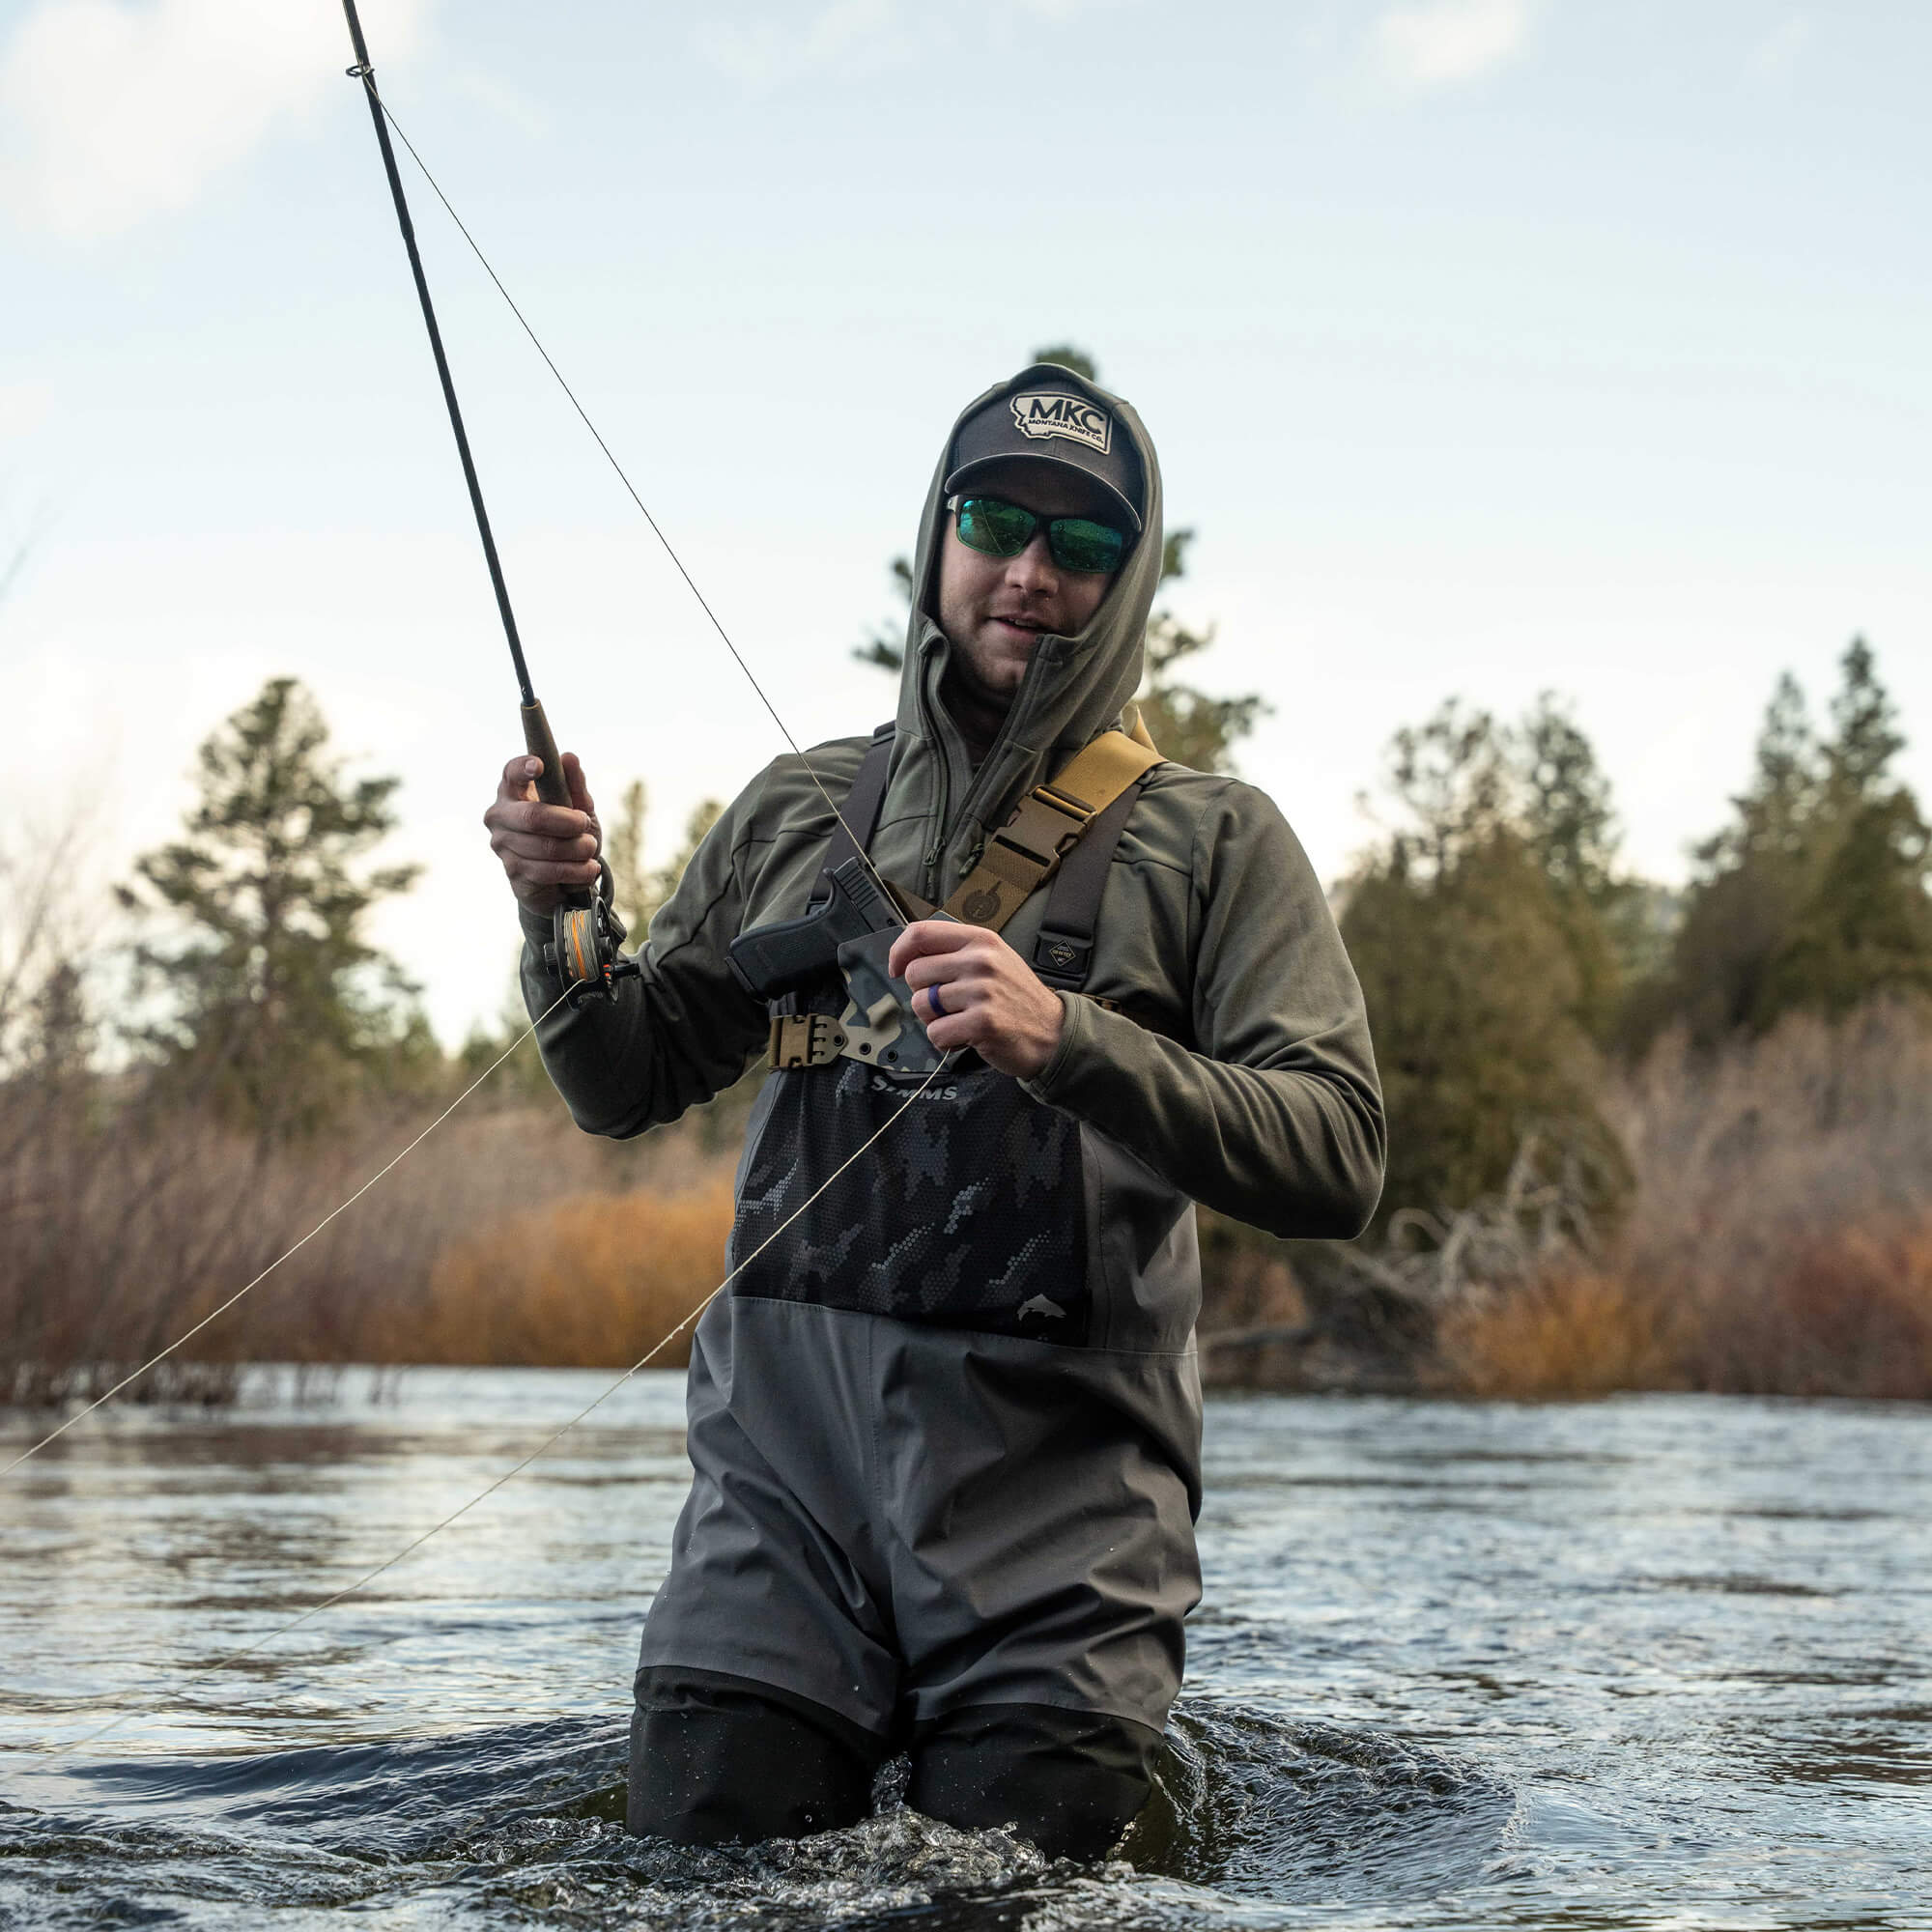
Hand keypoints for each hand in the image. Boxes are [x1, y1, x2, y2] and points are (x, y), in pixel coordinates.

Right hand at [484, 752, 601, 912]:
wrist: (564, 877)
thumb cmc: (567, 833)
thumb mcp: (578, 807)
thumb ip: (575, 785)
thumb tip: (569, 758)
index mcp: (513, 790)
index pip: (511, 773)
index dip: (524, 768)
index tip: (540, 766)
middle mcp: (500, 815)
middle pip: (533, 817)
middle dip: (568, 822)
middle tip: (585, 823)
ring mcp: (502, 844)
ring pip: (547, 847)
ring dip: (579, 849)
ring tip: (590, 848)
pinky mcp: (513, 871)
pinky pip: (550, 871)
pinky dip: (577, 870)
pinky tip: (588, 868)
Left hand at [887, 920, 1064, 1080]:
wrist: (1054, 1032)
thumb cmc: (1018, 998)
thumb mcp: (995, 959)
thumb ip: (957, 952)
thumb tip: (909, 956)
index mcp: (981, 940)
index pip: (921, 933)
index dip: (899, 952)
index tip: (896, 967)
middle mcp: (981, 961)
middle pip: (915, 973)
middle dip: (923, 994)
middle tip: (948, 1004)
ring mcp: (982, 991)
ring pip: (921, 1005)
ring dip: (934, 1020)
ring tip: (961, 1020)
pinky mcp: (982, 1022)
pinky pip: (935, 1033)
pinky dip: (945, 1041)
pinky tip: (966, 1037)